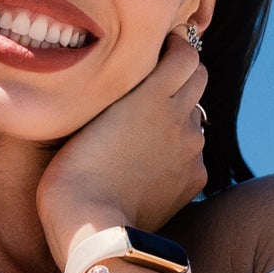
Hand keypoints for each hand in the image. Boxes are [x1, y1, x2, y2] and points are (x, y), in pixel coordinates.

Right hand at [36, 30, 206, 267]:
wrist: (92, 225)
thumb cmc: (73, 169)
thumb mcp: (87, 115)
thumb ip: (117, 91)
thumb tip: (131, 76)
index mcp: (153, 93)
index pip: (187, 52)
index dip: (176, 47)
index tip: (159, 51)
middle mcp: (180, 116)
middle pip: (200, 78)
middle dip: (183, 76)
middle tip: (155, 86)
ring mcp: (192, 149)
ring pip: (196, 118)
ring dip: (178, 118)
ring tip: (146, 136)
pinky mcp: (195, 179)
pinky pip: (194, 155)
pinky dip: (179, 155)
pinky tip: (151, 169)